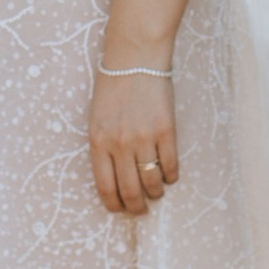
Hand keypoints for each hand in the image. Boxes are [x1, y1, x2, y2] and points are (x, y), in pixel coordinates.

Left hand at [90, 58, 178, 218]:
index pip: (106, 187)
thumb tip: (115, 179)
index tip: (121, 210)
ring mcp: (143, 138)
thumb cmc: (113, 88)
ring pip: (152, 182)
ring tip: (156, 191)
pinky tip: (169, 175)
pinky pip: (170, 165)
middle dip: (137, 207)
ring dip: (156, 193)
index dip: (115, 205)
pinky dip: (171, 176)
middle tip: (142, 210)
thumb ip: (103, 148)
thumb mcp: (97, 119)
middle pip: (130, 191)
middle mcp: (120, 144)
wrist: (135, 58)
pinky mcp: (165, 130)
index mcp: (98, 142)